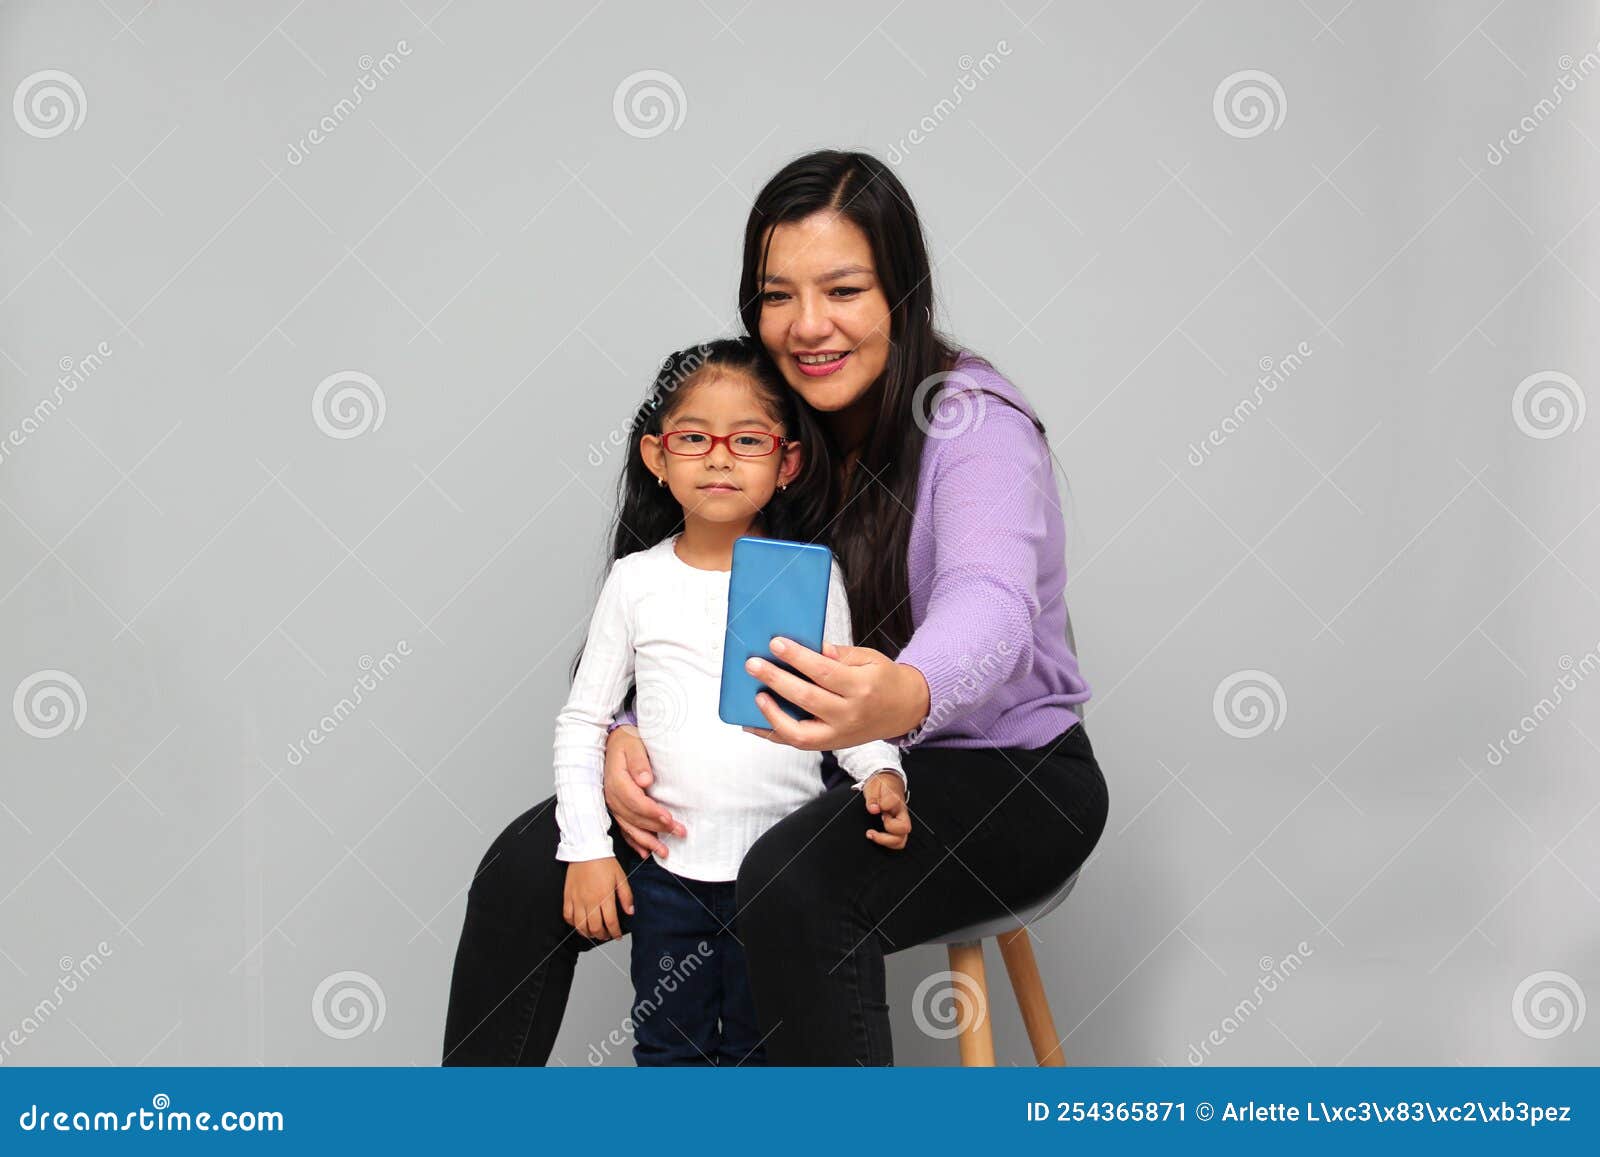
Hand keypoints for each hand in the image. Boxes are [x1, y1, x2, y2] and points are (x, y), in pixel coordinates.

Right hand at [562, 857, 634, 940]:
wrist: (586, 849)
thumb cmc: (604, 862)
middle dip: (602, 935)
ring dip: (588, 933)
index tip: (617, 935)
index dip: (615, 933)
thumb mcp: (621, 877)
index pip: (611, 922)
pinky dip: (574, 924)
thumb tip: (630, 911)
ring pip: (580, 925)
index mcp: (604, 896)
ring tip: (594, 933)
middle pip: (595, 928)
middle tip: (606, 935)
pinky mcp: (568, 896)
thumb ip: (626, 896)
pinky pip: (568, 916)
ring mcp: (577, 900)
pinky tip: (580, 923)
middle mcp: (589, 901)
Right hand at [602, 724, 684, 859]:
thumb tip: (645, 780)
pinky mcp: (617, 808)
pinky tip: (645, 852)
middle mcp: (612, 796)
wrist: (615, 741)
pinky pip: (624, 828)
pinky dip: (634, 842)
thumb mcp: (634, 745)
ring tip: (664, 851)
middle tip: (679, 832)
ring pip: (630, 827)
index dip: (652, 812)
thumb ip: (639, 762)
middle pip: (634, 817)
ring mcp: (613, 804)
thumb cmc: (628, 742)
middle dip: (656, 828)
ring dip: (647, 841)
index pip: (635, 801)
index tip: (669, 819)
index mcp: (617, 780)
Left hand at [741, 640, 930, 750]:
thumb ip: (839, 655)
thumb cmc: (884, 680)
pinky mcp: (831, 745)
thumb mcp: (869, 659)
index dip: (797, 657)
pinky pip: (798, 743)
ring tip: (756, 695)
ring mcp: (839, 734)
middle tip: (753, 665)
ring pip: (799, 732)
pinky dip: (774, 733)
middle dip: (776, 680)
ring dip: (772, 715)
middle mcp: (850, 715)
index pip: (823, 672)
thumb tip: (808, 646)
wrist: (906, 710)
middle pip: (807, 699)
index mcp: (862, 688)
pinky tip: (755, 721)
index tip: (775, 643)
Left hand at [861, 771, 910, 849]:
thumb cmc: (881, 786)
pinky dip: (887, 843)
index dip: (883, 805)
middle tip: (875, 823)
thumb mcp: (873, 787)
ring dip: (886, 840)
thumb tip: (873, 809)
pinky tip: (876, 837)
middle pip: (905, 827)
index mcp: (895, 798)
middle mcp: (901, 811)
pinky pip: (898, 841)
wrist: (888, 784)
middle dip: (888, 828)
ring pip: (902, 839)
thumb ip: (872, 798)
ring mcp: (901, 821)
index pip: (894, 801)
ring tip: (872, 834)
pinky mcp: (898, 828)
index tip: (874, 807)